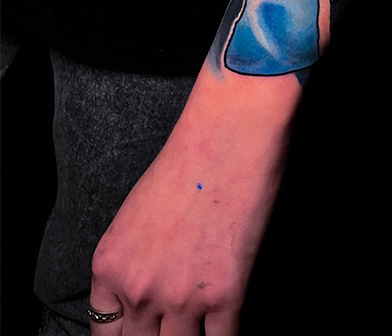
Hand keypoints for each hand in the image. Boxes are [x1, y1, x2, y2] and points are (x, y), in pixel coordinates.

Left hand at [89, 65, 300, 334]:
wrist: (229, 134)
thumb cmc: (187, 159)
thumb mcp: (137, 212)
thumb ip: (134, 258)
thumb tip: (147, 291)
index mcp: (110, 264)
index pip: (103, 332)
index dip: (125, 335)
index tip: (142, 330)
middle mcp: (139, 288)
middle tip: (172, 326)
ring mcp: (182, 296)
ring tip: (201, 320)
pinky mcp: (226, 295)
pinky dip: (225, 335)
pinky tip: (227, 322)